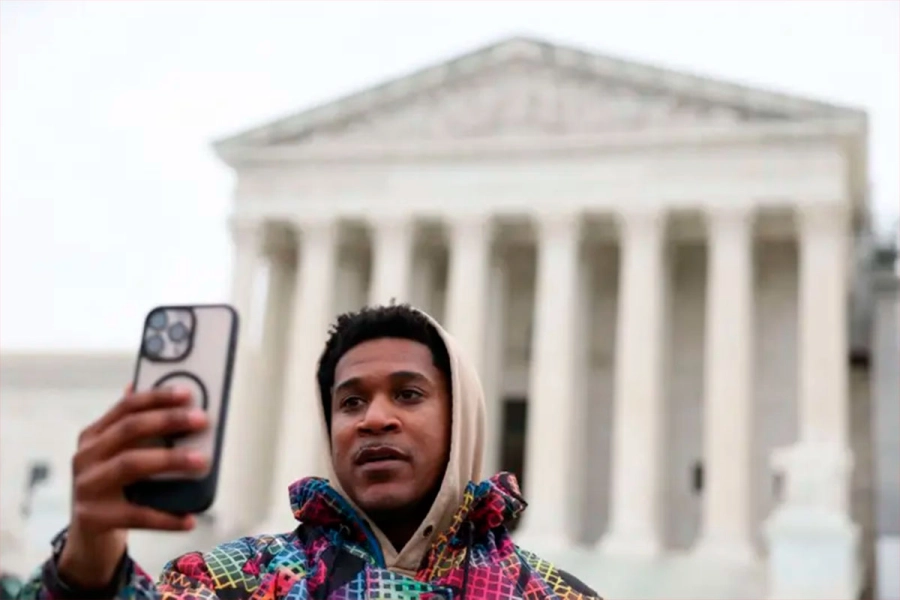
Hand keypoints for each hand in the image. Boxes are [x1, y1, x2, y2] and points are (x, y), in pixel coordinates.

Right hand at [58, 385, 208, 588]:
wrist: (88, 537)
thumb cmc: (116, 487)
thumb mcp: (122, 456)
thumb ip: (144, 434)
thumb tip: (181, 406)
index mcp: (94, 435)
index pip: (127, 406)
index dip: (157, 397)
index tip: (187, 392)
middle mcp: (85, 456)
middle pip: (129, 429)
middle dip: (168, 420)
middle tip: (202, 420)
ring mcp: (86, 486)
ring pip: (130, 464)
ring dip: (170, 459)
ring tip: (202, 461)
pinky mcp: (93, 517)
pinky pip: (137, 515)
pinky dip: (166, 518)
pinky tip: (189, 519)